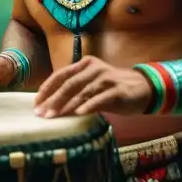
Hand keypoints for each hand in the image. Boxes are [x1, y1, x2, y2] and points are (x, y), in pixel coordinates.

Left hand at [34, 57, 152, 117]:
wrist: (144, 89)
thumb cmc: (113, 90)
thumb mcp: (93, 86)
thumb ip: (76, 91)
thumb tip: (52, 106)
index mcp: (85, 64)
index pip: (61, 75)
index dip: (47, 89)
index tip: (36, 103)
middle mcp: (94, 68)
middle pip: (68, 84)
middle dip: (52, 99)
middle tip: (41, 113)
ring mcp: (106, 78)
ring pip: (81, 92)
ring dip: (65, 105)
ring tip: (54, 116)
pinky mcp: (118, 90)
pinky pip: (99, 99)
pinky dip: (88, 106)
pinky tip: (78, 114)